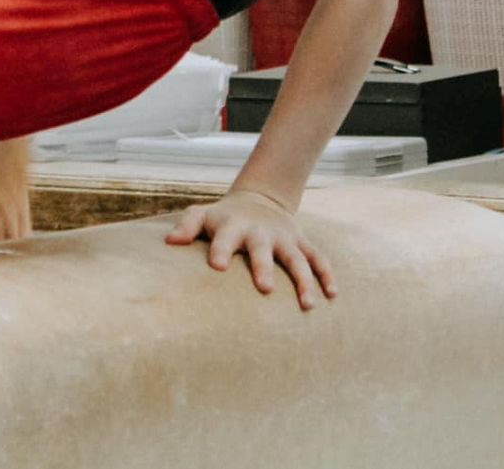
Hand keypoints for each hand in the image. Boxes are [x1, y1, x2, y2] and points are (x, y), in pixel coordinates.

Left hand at [165, 189, 335, 311]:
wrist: (259, 199)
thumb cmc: (223, 217)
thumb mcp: (202, 215)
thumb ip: (186, 227)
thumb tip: (170, 243)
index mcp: (233, 226)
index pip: (224, 238)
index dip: (221, 250)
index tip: (217, 266)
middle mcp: (260, 232)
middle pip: (262, 249)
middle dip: (264, 267)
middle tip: (265, 288)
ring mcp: (284, 238)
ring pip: (297, 258)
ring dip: (304, 280)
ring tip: (307, 305)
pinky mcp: (302, 243)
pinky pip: (318, 258)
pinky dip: (327, 274)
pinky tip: (332, 295)